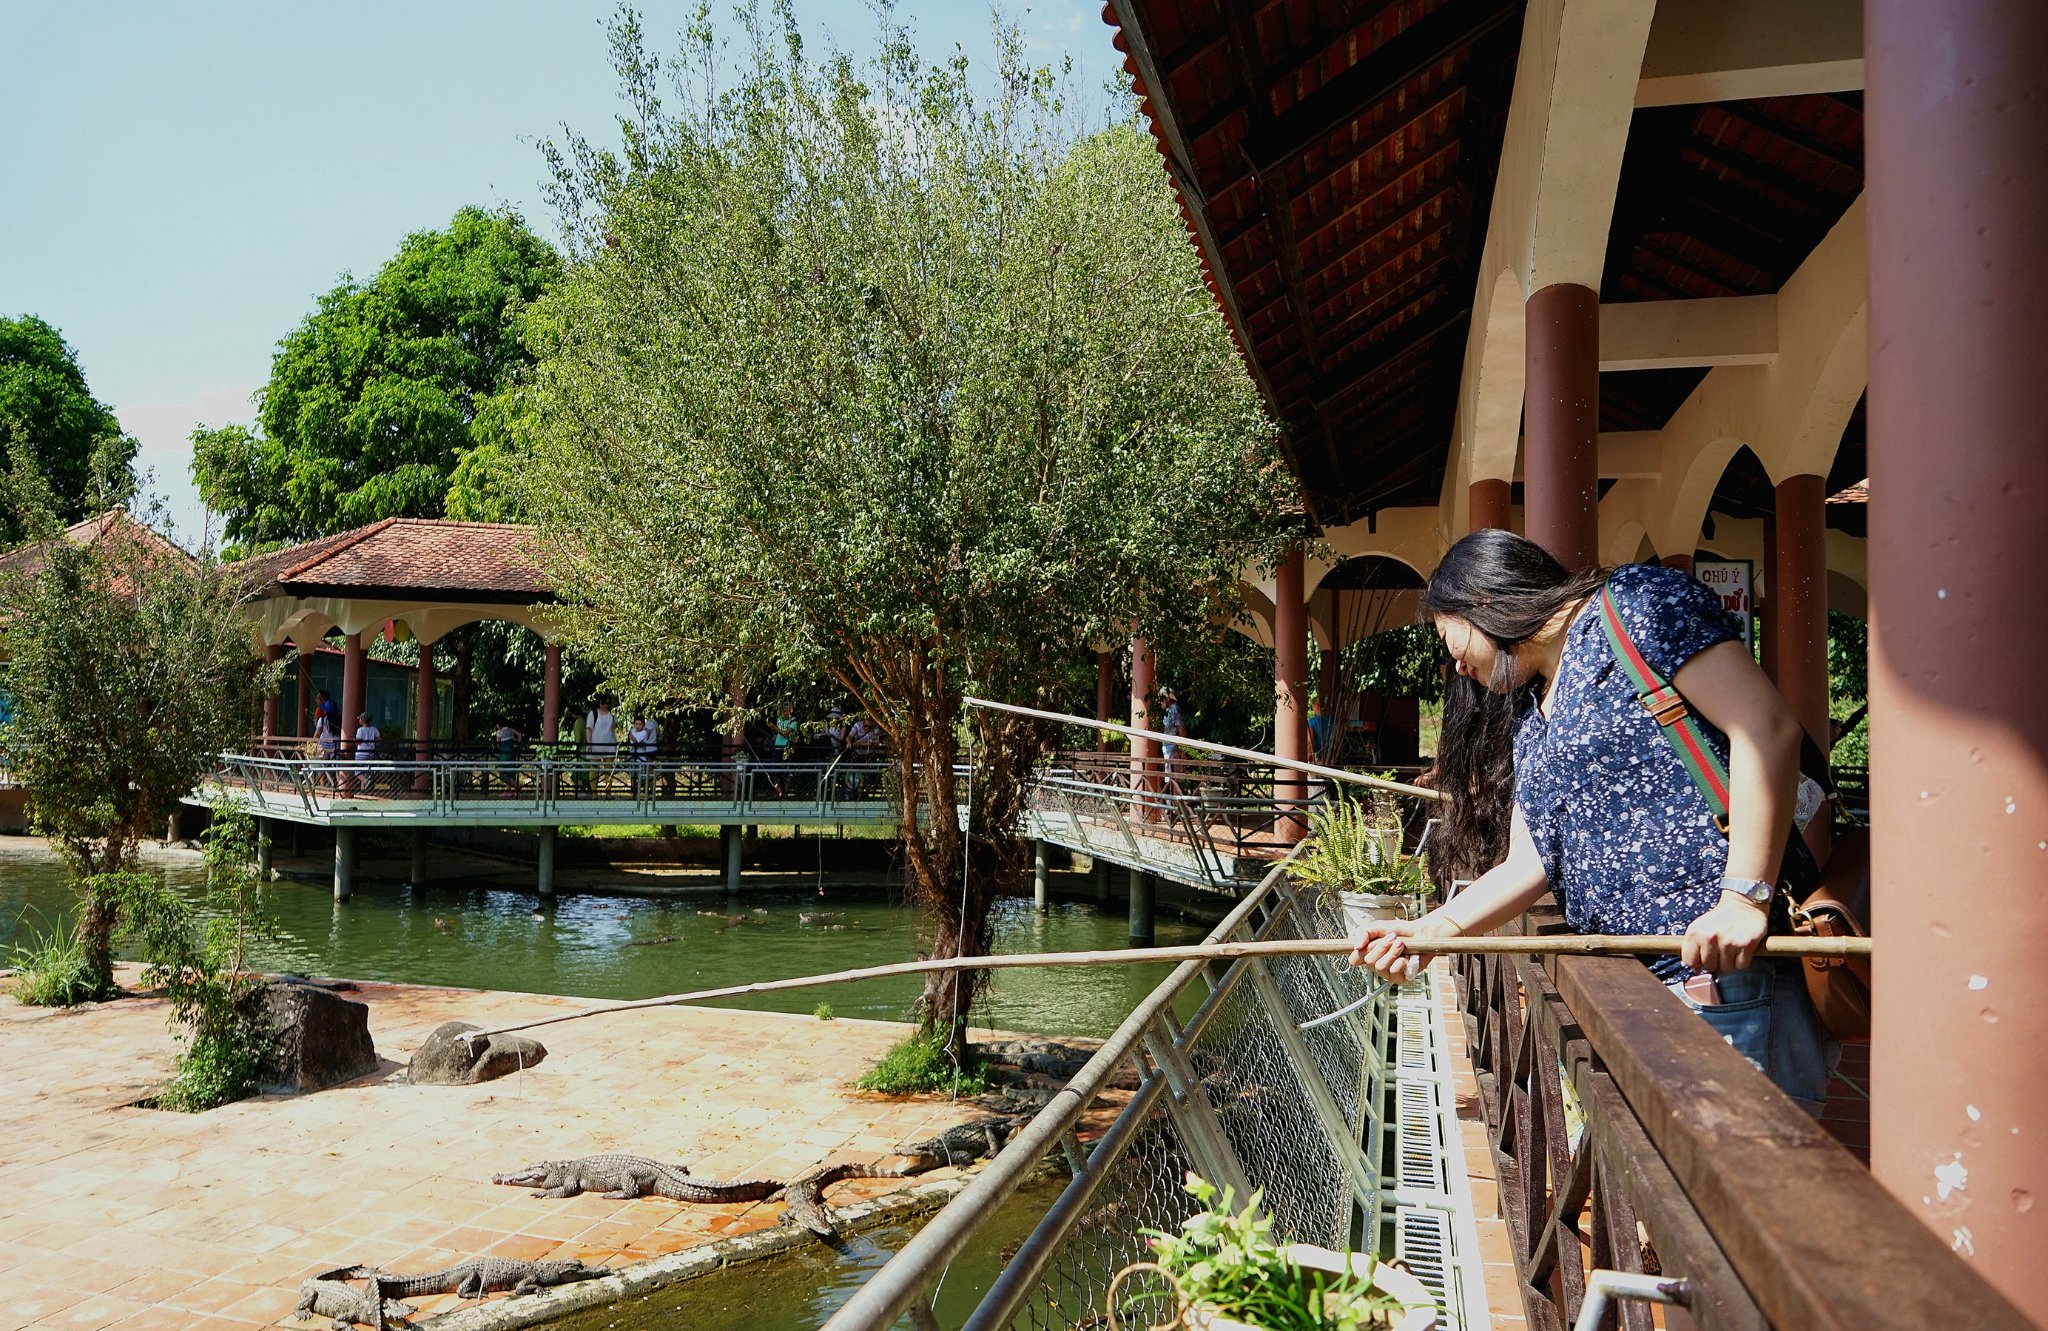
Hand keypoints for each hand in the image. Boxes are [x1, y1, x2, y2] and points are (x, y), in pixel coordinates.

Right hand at [1348, 914, 1462, 982]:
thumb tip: (1355, 946)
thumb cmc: (1401, 931)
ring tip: (1401, 945)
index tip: (1364, 946)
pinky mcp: (1400, 978)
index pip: (1354, 960)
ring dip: (1393, 952)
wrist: (1421, 934)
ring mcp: (1388, 973)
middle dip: (1382, 946)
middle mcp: (1377, 964)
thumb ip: (1364, 933)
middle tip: (1392, 938)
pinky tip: (1406, 956)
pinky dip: (1401, 961)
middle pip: (1369, 961)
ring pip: (1381, 967)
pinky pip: (1394, 972)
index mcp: (1369, 953)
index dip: (1357, 955)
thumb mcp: (1378, 926)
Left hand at [1682, 895, 1769, 972]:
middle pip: (1709, 967)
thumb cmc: (1720, 918)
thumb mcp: (1699, 927)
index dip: (1697, 962)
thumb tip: (1695, 970)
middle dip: (1715, 962)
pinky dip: (1742, 961)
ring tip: (1731, 949)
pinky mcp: (1746, 944)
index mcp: (1695, 933)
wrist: (1742, 904)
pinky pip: (1741, 965)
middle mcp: (1710, 937)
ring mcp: (1729, 942)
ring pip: (1726, 968)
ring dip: (1730, 962)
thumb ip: (1693, 947)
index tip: (1703, 957)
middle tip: (1720, 951)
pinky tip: (1741, 949)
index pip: (1690, 961)